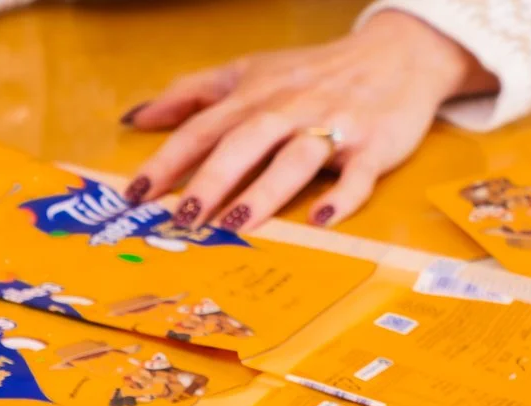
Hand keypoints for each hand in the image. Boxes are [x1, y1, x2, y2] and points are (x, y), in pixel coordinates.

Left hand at [121, 11, 496, 229]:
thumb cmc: (311, 73)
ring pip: (296, 157)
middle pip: (244, 142)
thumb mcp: (248, 72)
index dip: (166, 161)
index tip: (134, 195)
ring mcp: (333, 127)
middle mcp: (289, 110)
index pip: (202, 130)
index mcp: (254, 97)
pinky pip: (359, 173)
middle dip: (211, 180)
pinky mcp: (374, 145)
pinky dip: (342, 195)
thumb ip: (191, 95)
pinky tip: (321, 218)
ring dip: (266, 191)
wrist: (396, 54)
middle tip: (183, 218)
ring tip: (236, 225)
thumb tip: (136, 117)